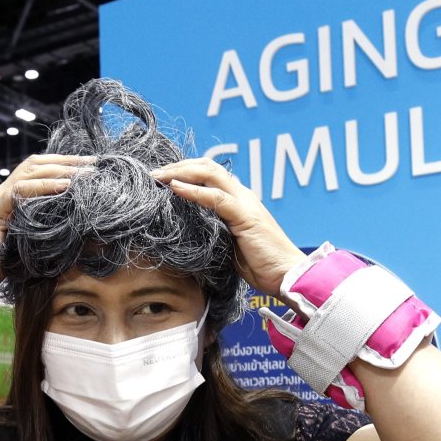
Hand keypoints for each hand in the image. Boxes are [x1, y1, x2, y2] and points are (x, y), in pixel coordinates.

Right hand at [0, 154, 94, 310]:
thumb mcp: (26, 248)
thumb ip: (44, 235)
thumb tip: (79, 236)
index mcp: (8, 201)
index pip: (36, 172)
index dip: (62, 167)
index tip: (89, 169)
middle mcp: (1, 194)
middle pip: (35, 165)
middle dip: (67, 161)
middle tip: (95, 163)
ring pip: (29, 172)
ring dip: (61, 170)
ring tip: (87, 172)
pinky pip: (20, 191)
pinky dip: (44, 186)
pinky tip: (65, 186)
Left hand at [150, 158, 307, 293]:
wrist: (288, 274)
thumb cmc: (261, 265)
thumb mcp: (229, 245)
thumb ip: (214, 232)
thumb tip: (188, 233)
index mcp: (238, 200)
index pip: (208, 174)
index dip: (183, 171)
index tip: (160, 179)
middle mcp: (241, 194)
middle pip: (205, 166)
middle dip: (177, 166)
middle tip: (153, 174)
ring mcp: (244, 202)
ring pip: (208, 174)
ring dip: (179, 172)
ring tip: (157, 177)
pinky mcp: (244, 215)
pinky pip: (214, 197)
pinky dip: (192, 191)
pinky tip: (174, 187)